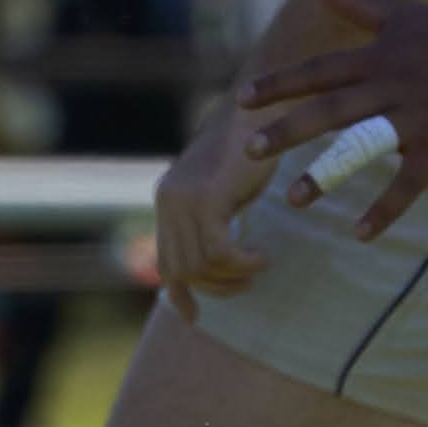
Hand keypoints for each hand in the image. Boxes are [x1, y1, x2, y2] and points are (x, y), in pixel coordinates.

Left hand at [148, 100, 275, 317]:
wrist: (263, 108)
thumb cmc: (254, 146)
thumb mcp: (226, 187)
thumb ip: (213, 216)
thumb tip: (214, 255)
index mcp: (168, 200)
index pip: (165, 260)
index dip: (178, 293)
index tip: (194, 318)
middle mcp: (168, 201)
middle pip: (182, 269)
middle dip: (216, 287)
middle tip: (247, 283)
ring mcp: (184, 200)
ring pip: (201, 264)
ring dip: (233, 276)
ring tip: (259, 267)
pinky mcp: (207, 198)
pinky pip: (218, 251)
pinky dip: (242, 263)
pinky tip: (262, 257)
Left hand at [234, 0, 427, 238]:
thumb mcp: (404, 14)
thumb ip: (356, 3)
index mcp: (378, 57)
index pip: (318, 71)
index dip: (279, 84)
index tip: (240, 99)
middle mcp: (391, 87)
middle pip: (331, 109)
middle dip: (288, 130)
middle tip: (250, 151)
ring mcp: (416, 119)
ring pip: (363, 147)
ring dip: (328, 173)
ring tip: (294, 199)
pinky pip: (408, 184)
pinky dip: (385, 210)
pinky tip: (358, 234)